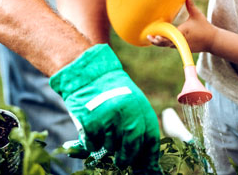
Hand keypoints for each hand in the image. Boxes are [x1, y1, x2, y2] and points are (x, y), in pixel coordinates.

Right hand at [50, 44, 160, 171]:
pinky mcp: (91, 121)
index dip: (148, 157)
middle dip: (126, 157)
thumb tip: (145, 159)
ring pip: (111, 147)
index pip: (150, 140)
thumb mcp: (130, 102)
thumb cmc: (109, 91)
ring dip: (106, 146)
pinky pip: (93, 145)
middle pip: (132, 148)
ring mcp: (109, 117)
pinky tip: (90, 132)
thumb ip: (138, 125)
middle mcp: (127, 113)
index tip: (146, 166)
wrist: (86, 73)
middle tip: (121, 161)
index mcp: (140, 107)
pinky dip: (91, 143)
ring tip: (103, 134)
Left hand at [147, 0, 216, 52]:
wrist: (213, 41)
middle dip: (156, 41)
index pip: (170, 36)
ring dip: (160, 43)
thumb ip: (190, 5)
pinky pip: (172, 45)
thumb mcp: (197, 14)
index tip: (154, 35)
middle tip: (149, 37)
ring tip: (151, 38)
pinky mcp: (183, 48)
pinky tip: (159, 40)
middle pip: (165, 43)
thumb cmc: (205, 27)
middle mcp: (181, 41)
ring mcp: (182, 46)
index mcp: (182, 32)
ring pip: (168, 45)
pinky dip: (166, 43)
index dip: (161, 37)